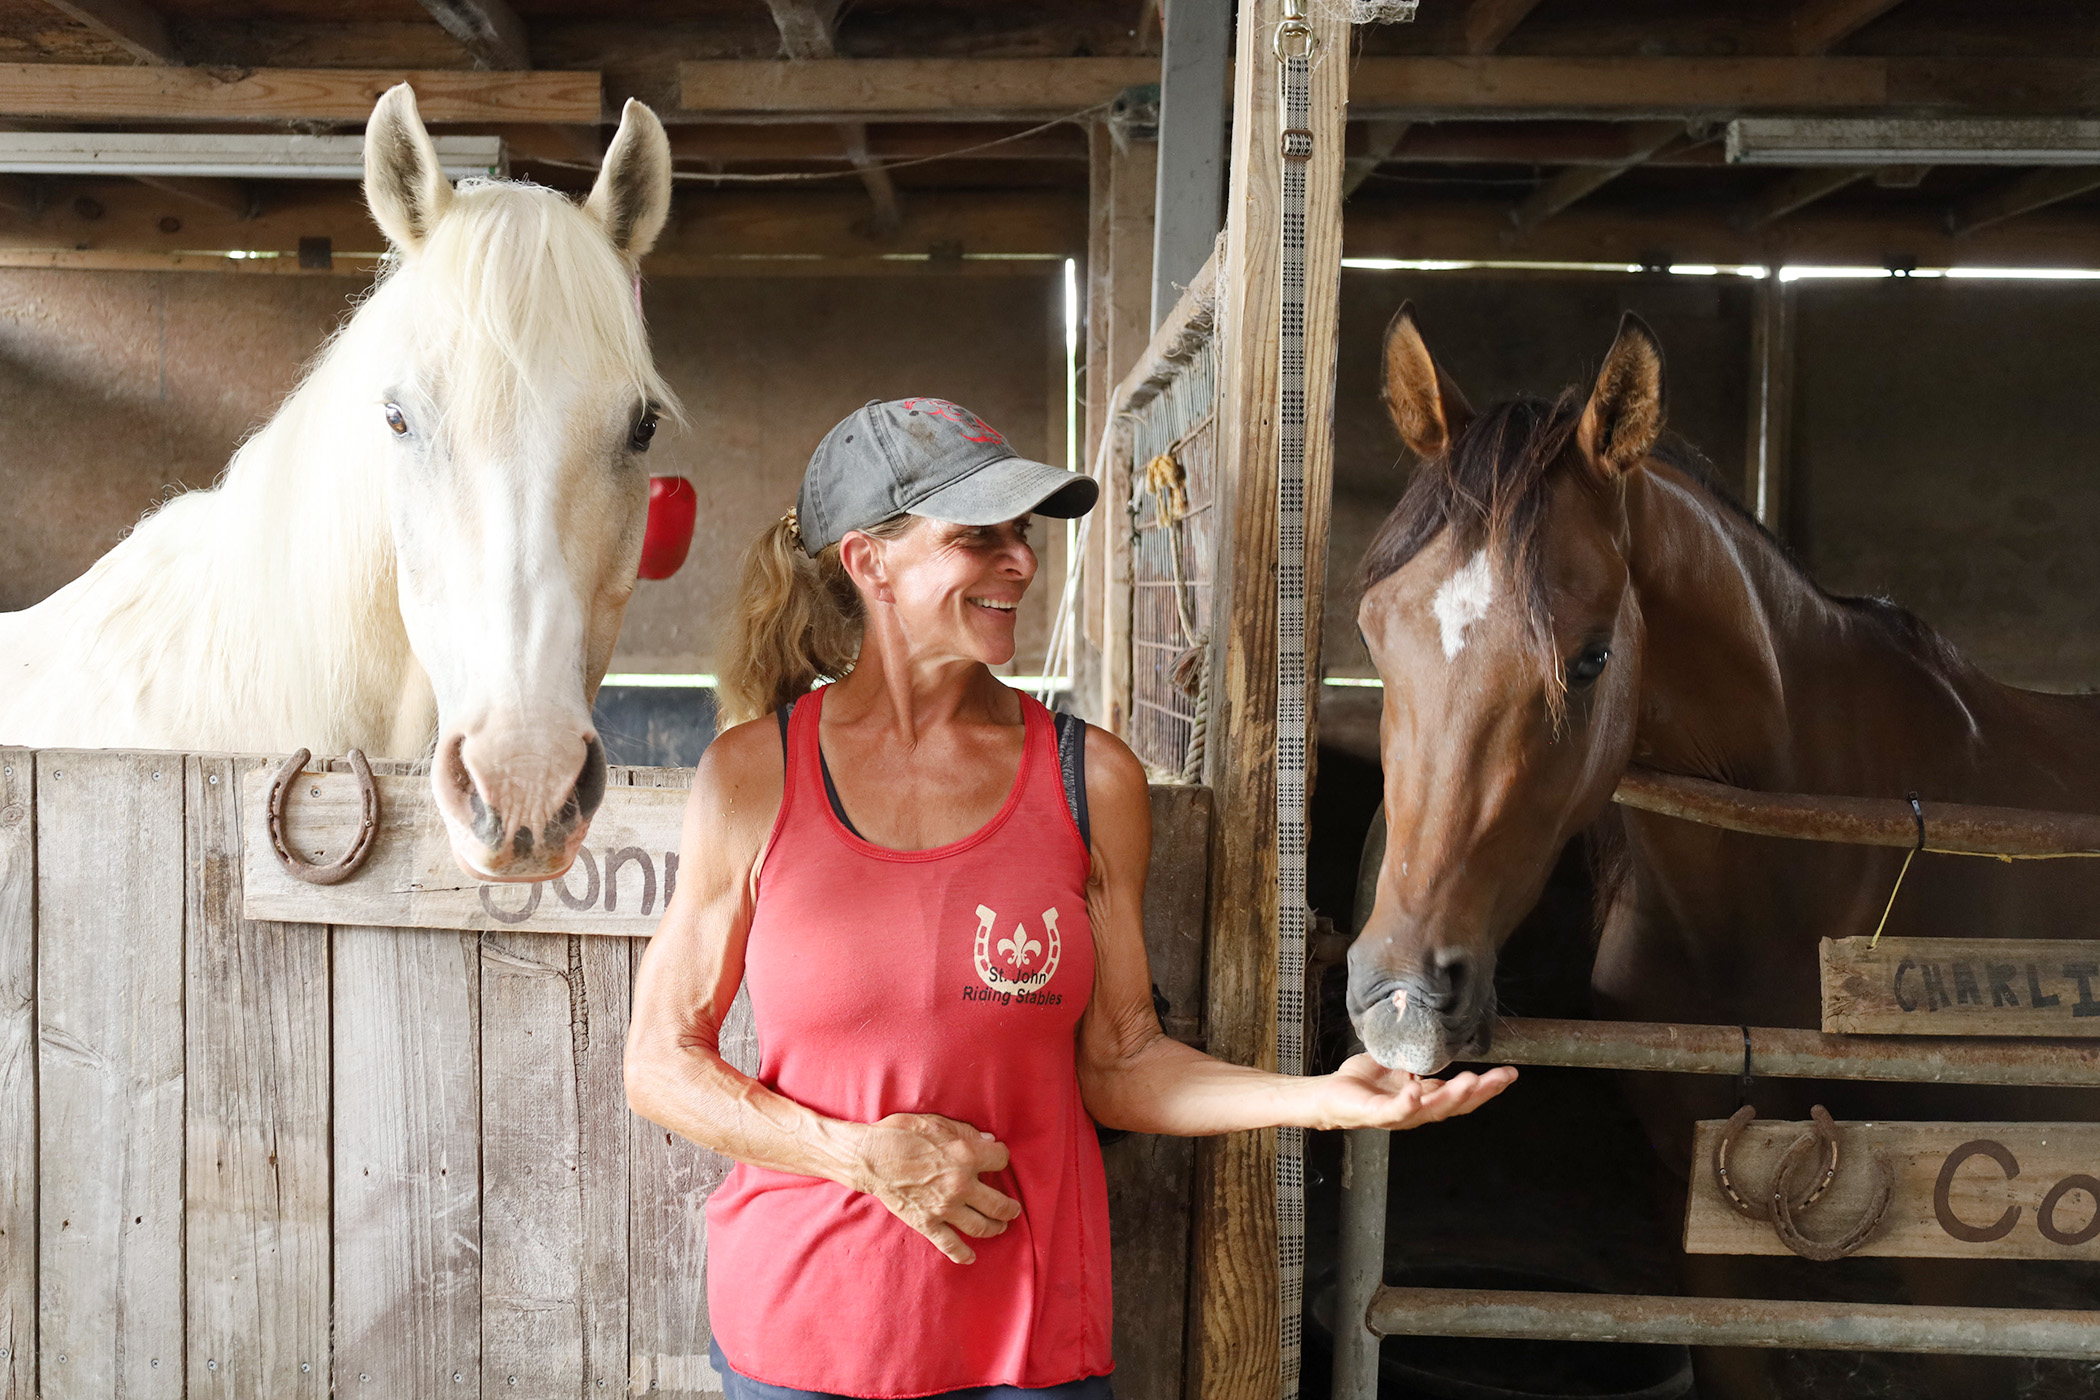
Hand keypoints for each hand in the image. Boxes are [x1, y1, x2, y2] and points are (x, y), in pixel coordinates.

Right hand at [852, 1113, 1022, 1263]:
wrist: (870, 1157)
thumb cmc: (901, 1134)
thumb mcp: (937, 1122)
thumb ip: (966, 1132)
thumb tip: (988, 1142)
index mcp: (966, 1156)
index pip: (1001, 1160)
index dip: (1000, 1157)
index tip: (997, 1158)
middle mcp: (960, 1185)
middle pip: (999, 1203)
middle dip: (1010, 1206)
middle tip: (1013, 1208)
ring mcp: (945, 1208)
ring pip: (982, 1226)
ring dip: (995, 1227)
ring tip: (1000, 1226)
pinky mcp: (928, 1223)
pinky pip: (950, 1245)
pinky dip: (963, 1254)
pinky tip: (971, 1257)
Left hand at [1310, 1055, 1516, 1130]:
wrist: (1330, 1094)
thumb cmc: (1363, 1080)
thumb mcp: (1398, 1061)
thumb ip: (1418, 1051)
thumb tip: (1437, 1026)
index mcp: (1425, 1096)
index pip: (1461, 1094)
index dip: (1486, 1087)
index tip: (1510, 1074)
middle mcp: (1417, 1109)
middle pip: (1455, 1105)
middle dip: (1481, 1092)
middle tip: (1501, 1078)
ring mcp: (1398, 1115)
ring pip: (1432, 1110)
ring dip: (1452, 1097)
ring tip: (1469, 1082)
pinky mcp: (1375, 1115)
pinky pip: (1395, 1111)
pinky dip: (1408, 1104)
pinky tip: (1417, 1090)